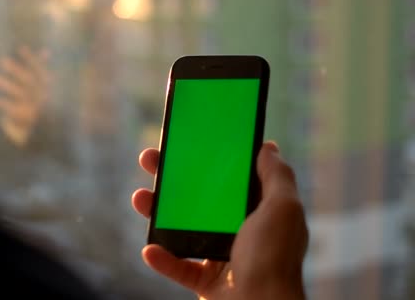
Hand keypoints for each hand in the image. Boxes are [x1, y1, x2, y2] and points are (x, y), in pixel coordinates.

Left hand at [0, 46, 50, 145]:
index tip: (21, 48)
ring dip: (4, 84)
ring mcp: (32, 105)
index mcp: (47, 85)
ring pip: (17, 93)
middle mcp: (41, 95)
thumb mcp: (43, 85)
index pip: (40, 69)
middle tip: (2, 61)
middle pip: (28, 80)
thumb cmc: (39, 99)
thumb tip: (46, 51)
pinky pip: (8, 106)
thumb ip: (42, 68)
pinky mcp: (22, 115)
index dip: (31, 59)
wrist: (43, 127)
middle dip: (16, 70)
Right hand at [132, 142, 307, 299]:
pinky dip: (162, 259)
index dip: (205, 158)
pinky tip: (149, 248)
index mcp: (256, 211)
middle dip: (170, 178)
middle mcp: (238, 231)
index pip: (227, 178)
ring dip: (156, 213)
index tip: (185, 141)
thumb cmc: (275, 259)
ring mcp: (220, 257)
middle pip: (197, 198)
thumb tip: (268, 147)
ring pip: (181, 230)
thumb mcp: (284, 208)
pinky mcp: (205, 282)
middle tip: (150, 160)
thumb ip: (277, 176)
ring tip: (140, 198)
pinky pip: (177, 267)